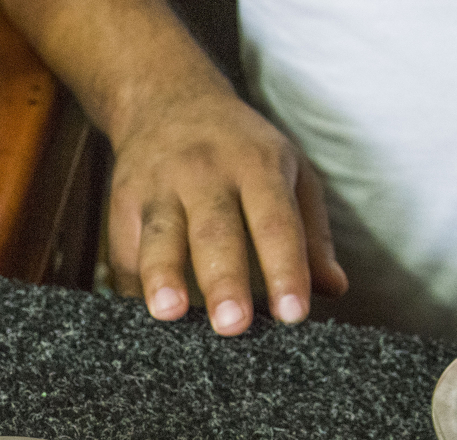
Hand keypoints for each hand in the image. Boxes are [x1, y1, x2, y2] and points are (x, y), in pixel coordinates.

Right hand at [107, 90, 347, 333]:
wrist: (168, 98)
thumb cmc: (241, 148)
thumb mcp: (289, 172)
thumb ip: (311, 234)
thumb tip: (333, 289)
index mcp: (258, 165)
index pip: (276, 223)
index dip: (286, 269)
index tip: (293, 314)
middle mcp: (207, 172)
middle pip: (216, 231)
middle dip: (224, 279)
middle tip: (233, 325)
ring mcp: (160, 185)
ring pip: (161, 236)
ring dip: (163, 275)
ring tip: (168, 312)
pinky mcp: (123, 201)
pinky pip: (127, 250)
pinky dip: (135, 286)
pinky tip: (145, 315)